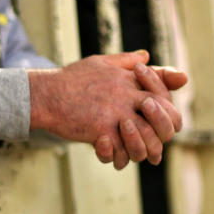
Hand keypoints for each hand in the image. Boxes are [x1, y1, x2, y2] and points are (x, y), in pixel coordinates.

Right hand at [28, 50, 187, 168]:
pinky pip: (122, 151)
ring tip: (132, 153)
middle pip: (164, 118)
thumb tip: (146, 55)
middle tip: (152, 146)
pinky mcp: (102, 130)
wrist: (45, 94)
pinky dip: (119, 158)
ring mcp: (116, 114)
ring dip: (142, 150)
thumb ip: (126, 60)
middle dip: (162, 135)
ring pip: (147, 139)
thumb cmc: (71, 79)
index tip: (159, 124)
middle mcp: (128, 96)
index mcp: (130, 80)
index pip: (164, 96)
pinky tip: (112, 155)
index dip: (168, 113)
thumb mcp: (101, 62)